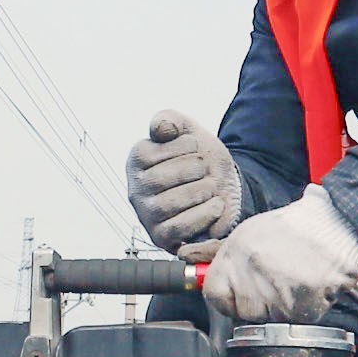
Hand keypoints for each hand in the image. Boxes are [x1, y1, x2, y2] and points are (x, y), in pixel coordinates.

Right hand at [125, 109, 242, 252]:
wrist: (222, 184)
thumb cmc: (199, 157)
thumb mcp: (187, 130)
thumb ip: (170, 120)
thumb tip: (160, 128)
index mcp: (138, 160)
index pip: (156, 152)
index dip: (185, 147)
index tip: (196, 147)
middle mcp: (136, 189)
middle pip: (160, 180)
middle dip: (193, 170)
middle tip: (205, 170)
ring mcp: (146, 215)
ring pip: (168, 205)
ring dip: (199, 192)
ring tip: (210, 187)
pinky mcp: (161, 237)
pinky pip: (177, 229)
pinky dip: (202, 216)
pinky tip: (215, 204)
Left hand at [200, 187, 357, 322]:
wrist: (339, 220)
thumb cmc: (301, 222)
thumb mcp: (257, 229)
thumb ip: (237, 256)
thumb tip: (218, 273)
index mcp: (236, 251)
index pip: (215, 295)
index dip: (229, 301)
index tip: (240, 299)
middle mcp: (252, 270)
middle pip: (247, 312)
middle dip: (264, 305)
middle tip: (282, 284)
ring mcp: (275, 288)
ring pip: (274, 318)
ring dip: (289, 306)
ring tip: (301, 279)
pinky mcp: (301, 303)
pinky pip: (301, 317)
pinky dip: (313, 306)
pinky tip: (316, 284)